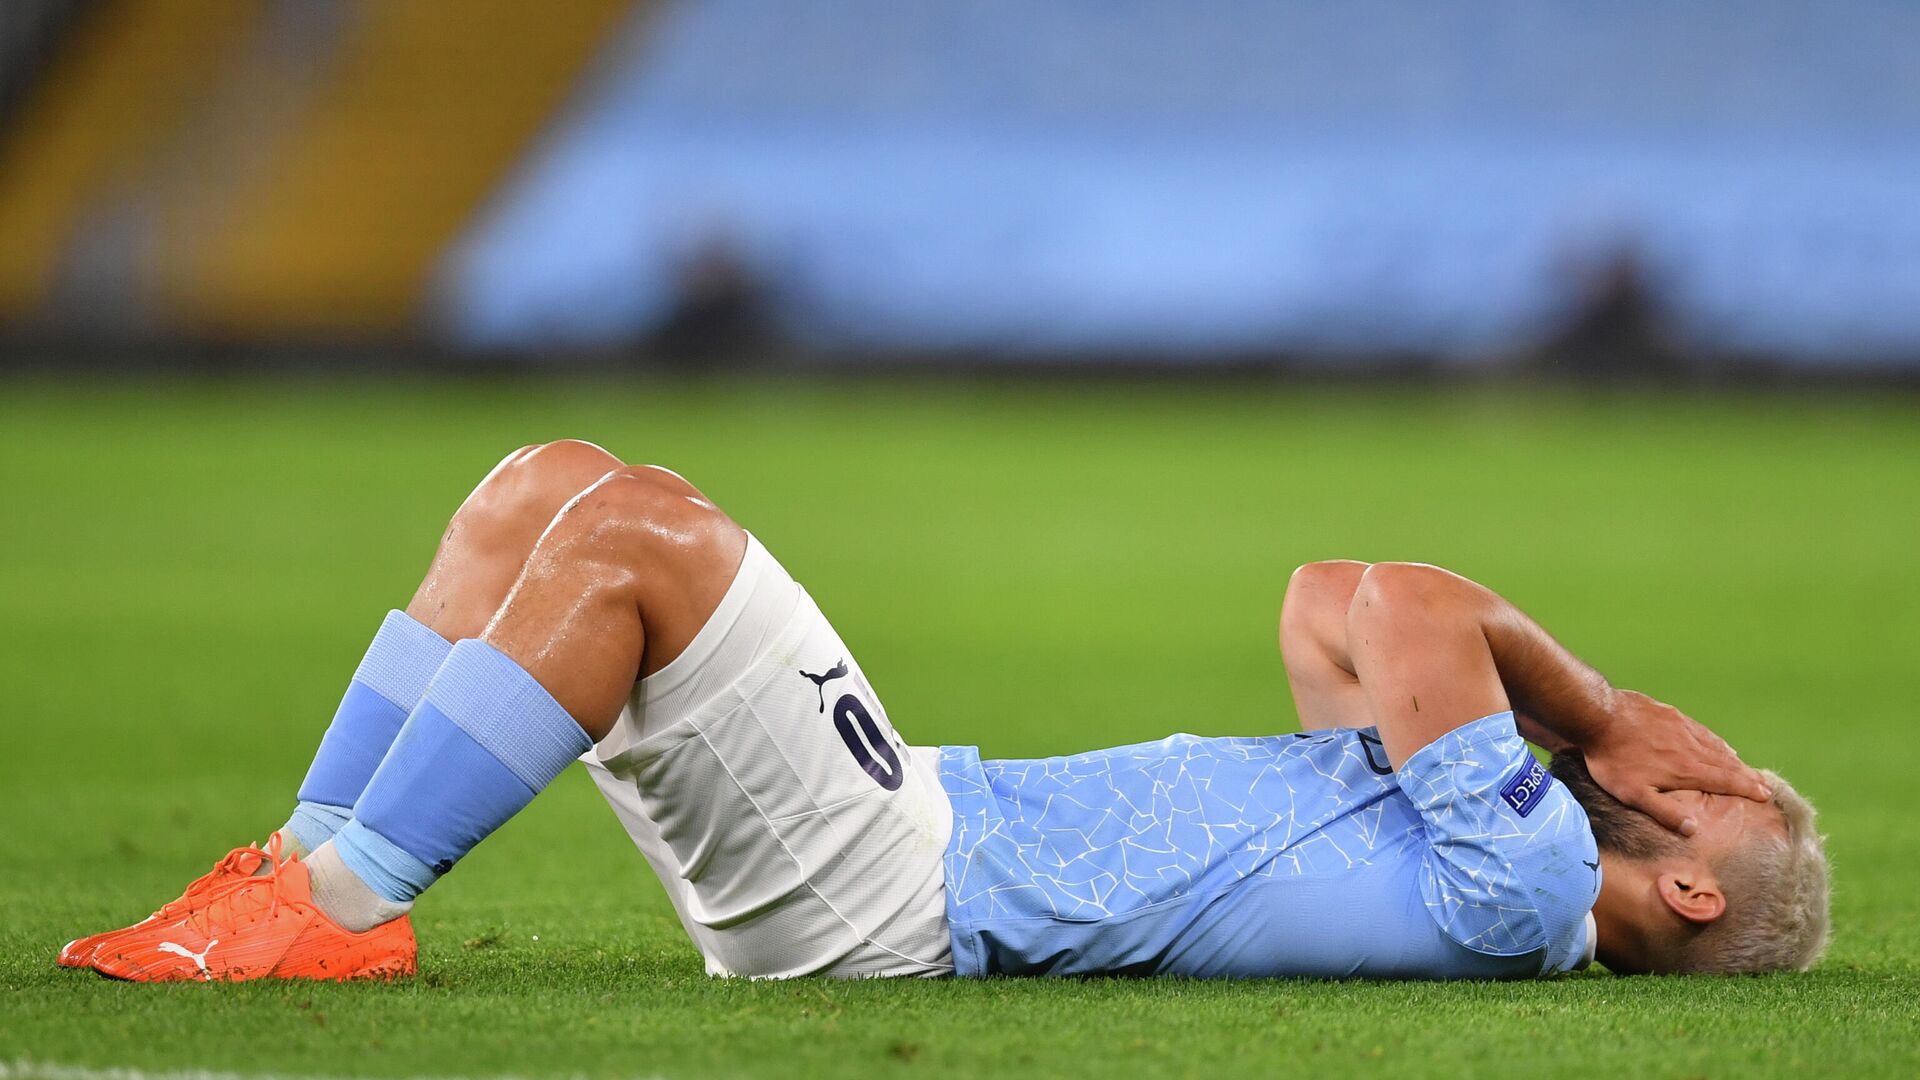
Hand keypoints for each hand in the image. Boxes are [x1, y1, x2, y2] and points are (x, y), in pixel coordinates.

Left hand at [1581, 690, 1772, 835]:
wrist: (1599, 715)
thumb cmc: (1613, 760)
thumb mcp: (1634, 794)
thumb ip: (1665, 812)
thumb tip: (1693, 829)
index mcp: (1686, 770)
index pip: (1725, 781)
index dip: (1747, 788)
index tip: (1765, 794)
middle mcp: (1691, 748)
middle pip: (1727, 764)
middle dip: (1746, 775)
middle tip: (1764, 784)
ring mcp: (1682, 728)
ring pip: (1716, 746)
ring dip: (1733, 759)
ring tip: (1744, 767)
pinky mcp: (1671, 715)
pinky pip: (1701, 730)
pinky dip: (1715, 740)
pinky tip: (1717, 743)